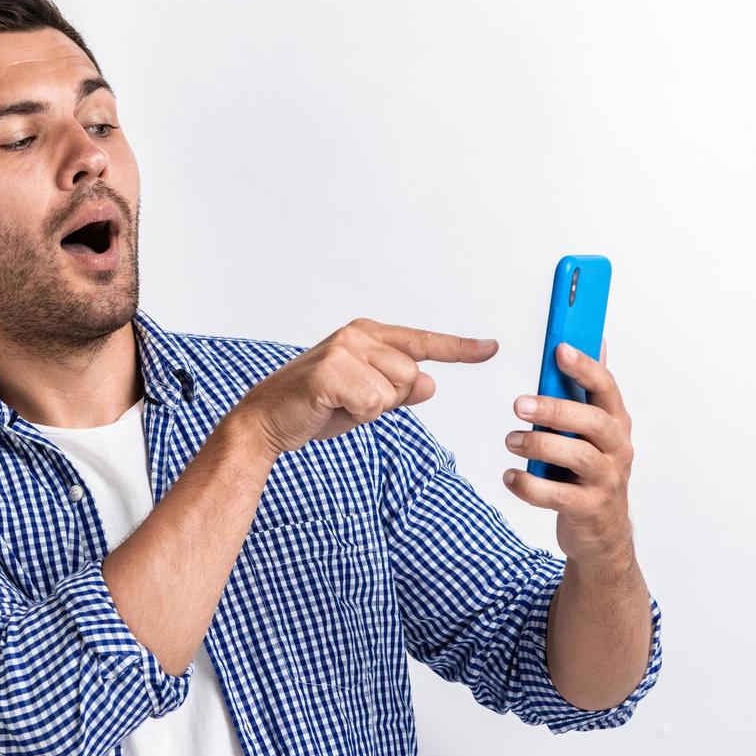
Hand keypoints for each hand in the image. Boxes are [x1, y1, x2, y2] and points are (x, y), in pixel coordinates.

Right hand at [236, 317, 497, 457]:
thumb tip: (430, 383)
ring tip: (338, 404)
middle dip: (387, 399)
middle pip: (411, 375)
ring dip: (369, 408)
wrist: (265, 420)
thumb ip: (398, 391)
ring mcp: (343, 350)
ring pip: (394, 390)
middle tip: (349, 402)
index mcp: (365, 335)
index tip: (490, 348)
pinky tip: (329, 407)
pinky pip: (373, 402)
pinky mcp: (331, 371)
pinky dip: (356, 415)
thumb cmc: (314, 407)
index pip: (422, 342)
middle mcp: (356, 335)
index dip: (458, 349)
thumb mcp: (364, 400)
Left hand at [502, 339, 634, 566]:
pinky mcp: (589, 508)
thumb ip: (589, 391)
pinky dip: (530, 486)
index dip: (585, 367)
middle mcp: (616, 448)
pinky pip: (558, 495)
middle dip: (554, 409)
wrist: (602, 534)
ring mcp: (606, 480)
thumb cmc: (591, 473)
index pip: (606, 388)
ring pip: (577, 456)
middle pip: (592, 421)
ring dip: (538, 445)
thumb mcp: (594, 432)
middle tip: (518, 405)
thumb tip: (597, 341)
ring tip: (511, 441)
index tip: (560, 351)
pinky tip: (511, 477)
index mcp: (615, 423)